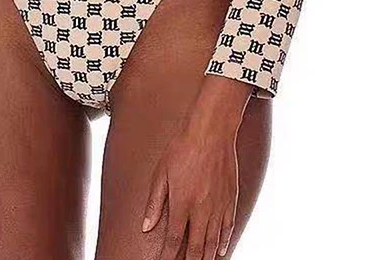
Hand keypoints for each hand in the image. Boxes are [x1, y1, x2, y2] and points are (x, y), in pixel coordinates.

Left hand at [142, 76, 252, 259]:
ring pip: (212, 242)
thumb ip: (155, 202)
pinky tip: (218, 250)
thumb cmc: (183, 147)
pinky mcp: (230, 199)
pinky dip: (223, 242)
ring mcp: (218, 206)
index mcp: (182, 203)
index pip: (174, 240)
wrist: (211, 131)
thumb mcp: (161, 172)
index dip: (167, 256)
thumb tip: (146, 226)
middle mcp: (201, 209)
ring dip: (205, 257)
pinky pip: (228, 228)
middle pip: (195, 247)